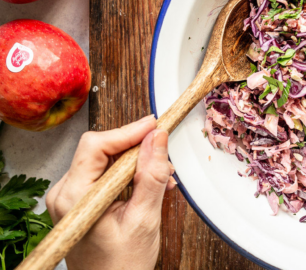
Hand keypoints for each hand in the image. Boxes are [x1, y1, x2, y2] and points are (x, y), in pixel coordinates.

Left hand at [45, 116, 175, 269]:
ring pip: (106, 160)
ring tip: (162, 177)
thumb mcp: (144, 218)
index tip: (155, 126)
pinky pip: (105, 174)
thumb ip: (152, 175)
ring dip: (137, 163)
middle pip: (101, 149)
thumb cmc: (121, 266)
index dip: (128, 131)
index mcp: (74, 197)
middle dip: (137, 149)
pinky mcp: (80, 200)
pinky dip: (129, 174)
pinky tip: (149, 184)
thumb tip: (158, 139)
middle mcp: (66, 193)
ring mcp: (71, 197)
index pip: (96, 145)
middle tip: (164, 153)